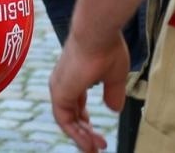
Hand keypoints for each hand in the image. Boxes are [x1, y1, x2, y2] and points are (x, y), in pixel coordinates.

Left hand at [48, 32, 129, 152]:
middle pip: (71, 115)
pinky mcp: (59, 92)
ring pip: (66, 120)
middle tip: (97, 148)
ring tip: (95, 150)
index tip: (99, 137)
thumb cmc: (107, 48)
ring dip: (81, 137)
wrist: (98, 33)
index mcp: (74, 77)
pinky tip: (89, 144)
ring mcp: (59, 87)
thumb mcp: (114, 77)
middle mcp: (63, 83)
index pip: (76, 105)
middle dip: (84, 134)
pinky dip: (76, 134)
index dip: (86, 122)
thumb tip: (114, 110)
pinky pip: (64, 121)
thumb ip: (113, 94)